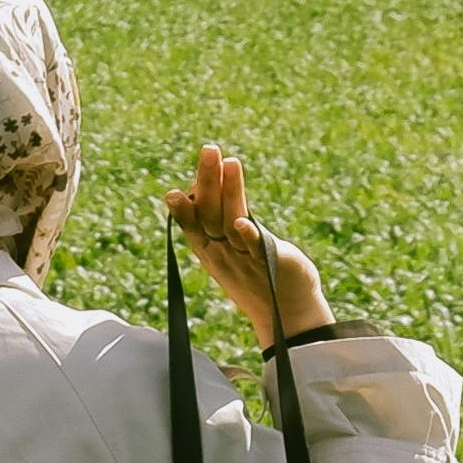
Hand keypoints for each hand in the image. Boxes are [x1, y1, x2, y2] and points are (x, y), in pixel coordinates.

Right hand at [166, 145, 332, 345]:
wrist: (289, 312)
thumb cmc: (260, 274)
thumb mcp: (235, 245)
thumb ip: (224, 215)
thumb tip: (216, 178)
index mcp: (211, 250)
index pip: (193, 224)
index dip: (184, 208)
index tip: (173, 192)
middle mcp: (224, 254)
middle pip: (210, 215)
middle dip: (208, 181)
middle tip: (208, 149)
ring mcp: (246, 259)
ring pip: (231, 223)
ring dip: (229, 192)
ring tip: (230, 163)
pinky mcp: (271, 263)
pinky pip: (256, 248)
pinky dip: (248, 235)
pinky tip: (242, 221)